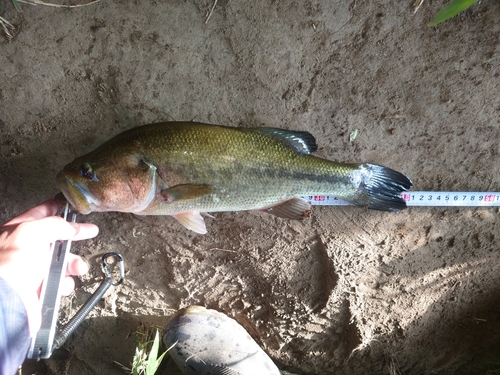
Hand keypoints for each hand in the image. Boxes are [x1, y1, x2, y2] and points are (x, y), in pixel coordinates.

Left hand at [0, 200, 98, 335]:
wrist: (8, 303)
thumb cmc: (9, 267)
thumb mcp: (32, 233)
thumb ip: (55, 224)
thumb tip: (71, 227)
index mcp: (18, 232)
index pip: (39, 214)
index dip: (54, 208)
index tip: (66, 205)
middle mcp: (25, 249)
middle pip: (56, 238)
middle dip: (74, 237)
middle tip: (90, 231)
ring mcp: (33, 269)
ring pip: (62, 261)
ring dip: (74, 263)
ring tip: (78, 267)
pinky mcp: (41, 287)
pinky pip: (61, 281)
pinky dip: (65, 283)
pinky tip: (62, 284)